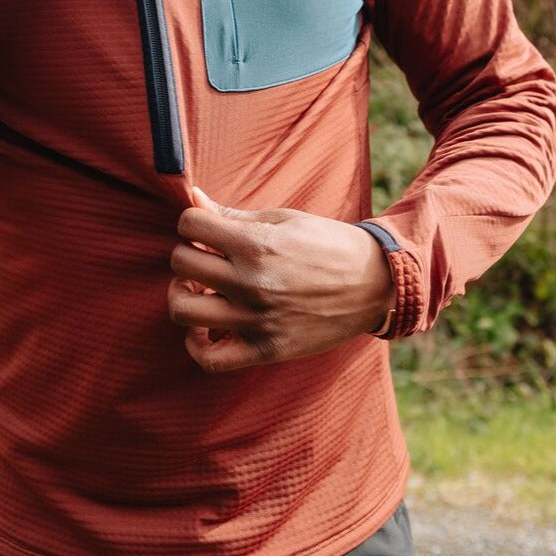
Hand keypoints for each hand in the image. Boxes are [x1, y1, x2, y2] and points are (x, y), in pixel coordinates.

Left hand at [167, 187, 394, 372]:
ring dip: (183, 293)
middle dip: (187, 252)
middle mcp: (252, 282)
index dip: (192, 221)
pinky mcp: (266, 349)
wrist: (374, 283)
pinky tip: (205, 325)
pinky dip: (196, 343)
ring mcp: (257, 319)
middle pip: (181, 263)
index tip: (204, 227)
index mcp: (256, 244)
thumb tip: (193, 197)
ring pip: (184, 310)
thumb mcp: (282, 219)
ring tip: (198, 286)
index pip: (190, 224)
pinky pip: (210, 358)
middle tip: (203, 254)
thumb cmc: (326, 244)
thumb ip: (232, 213)